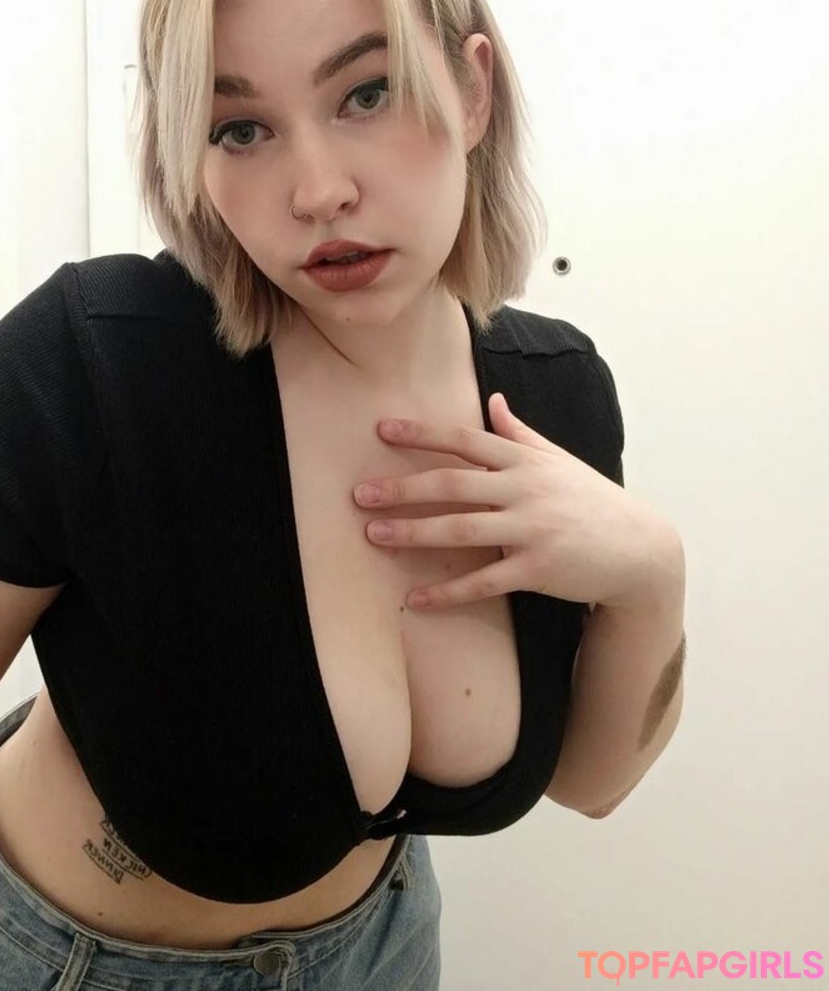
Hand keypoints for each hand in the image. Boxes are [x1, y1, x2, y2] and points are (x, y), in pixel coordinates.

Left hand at [355, 393, 682, 611]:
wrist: (640, 549)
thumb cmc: (591, 499)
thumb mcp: (558, 460)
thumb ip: (520, 433)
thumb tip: (494, 401)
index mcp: (524, 460)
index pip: (463, 440)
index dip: (421, 434)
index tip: (381, 430)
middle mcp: (524, 490)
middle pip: (452, 485)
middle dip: (402, 488)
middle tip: (360, 494)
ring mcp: (531, 530)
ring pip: (460, 531)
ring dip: (412, 533)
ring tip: (373, 535)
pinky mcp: (537, 570)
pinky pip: (483, 582)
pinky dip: (446, 592)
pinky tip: (415, 598)